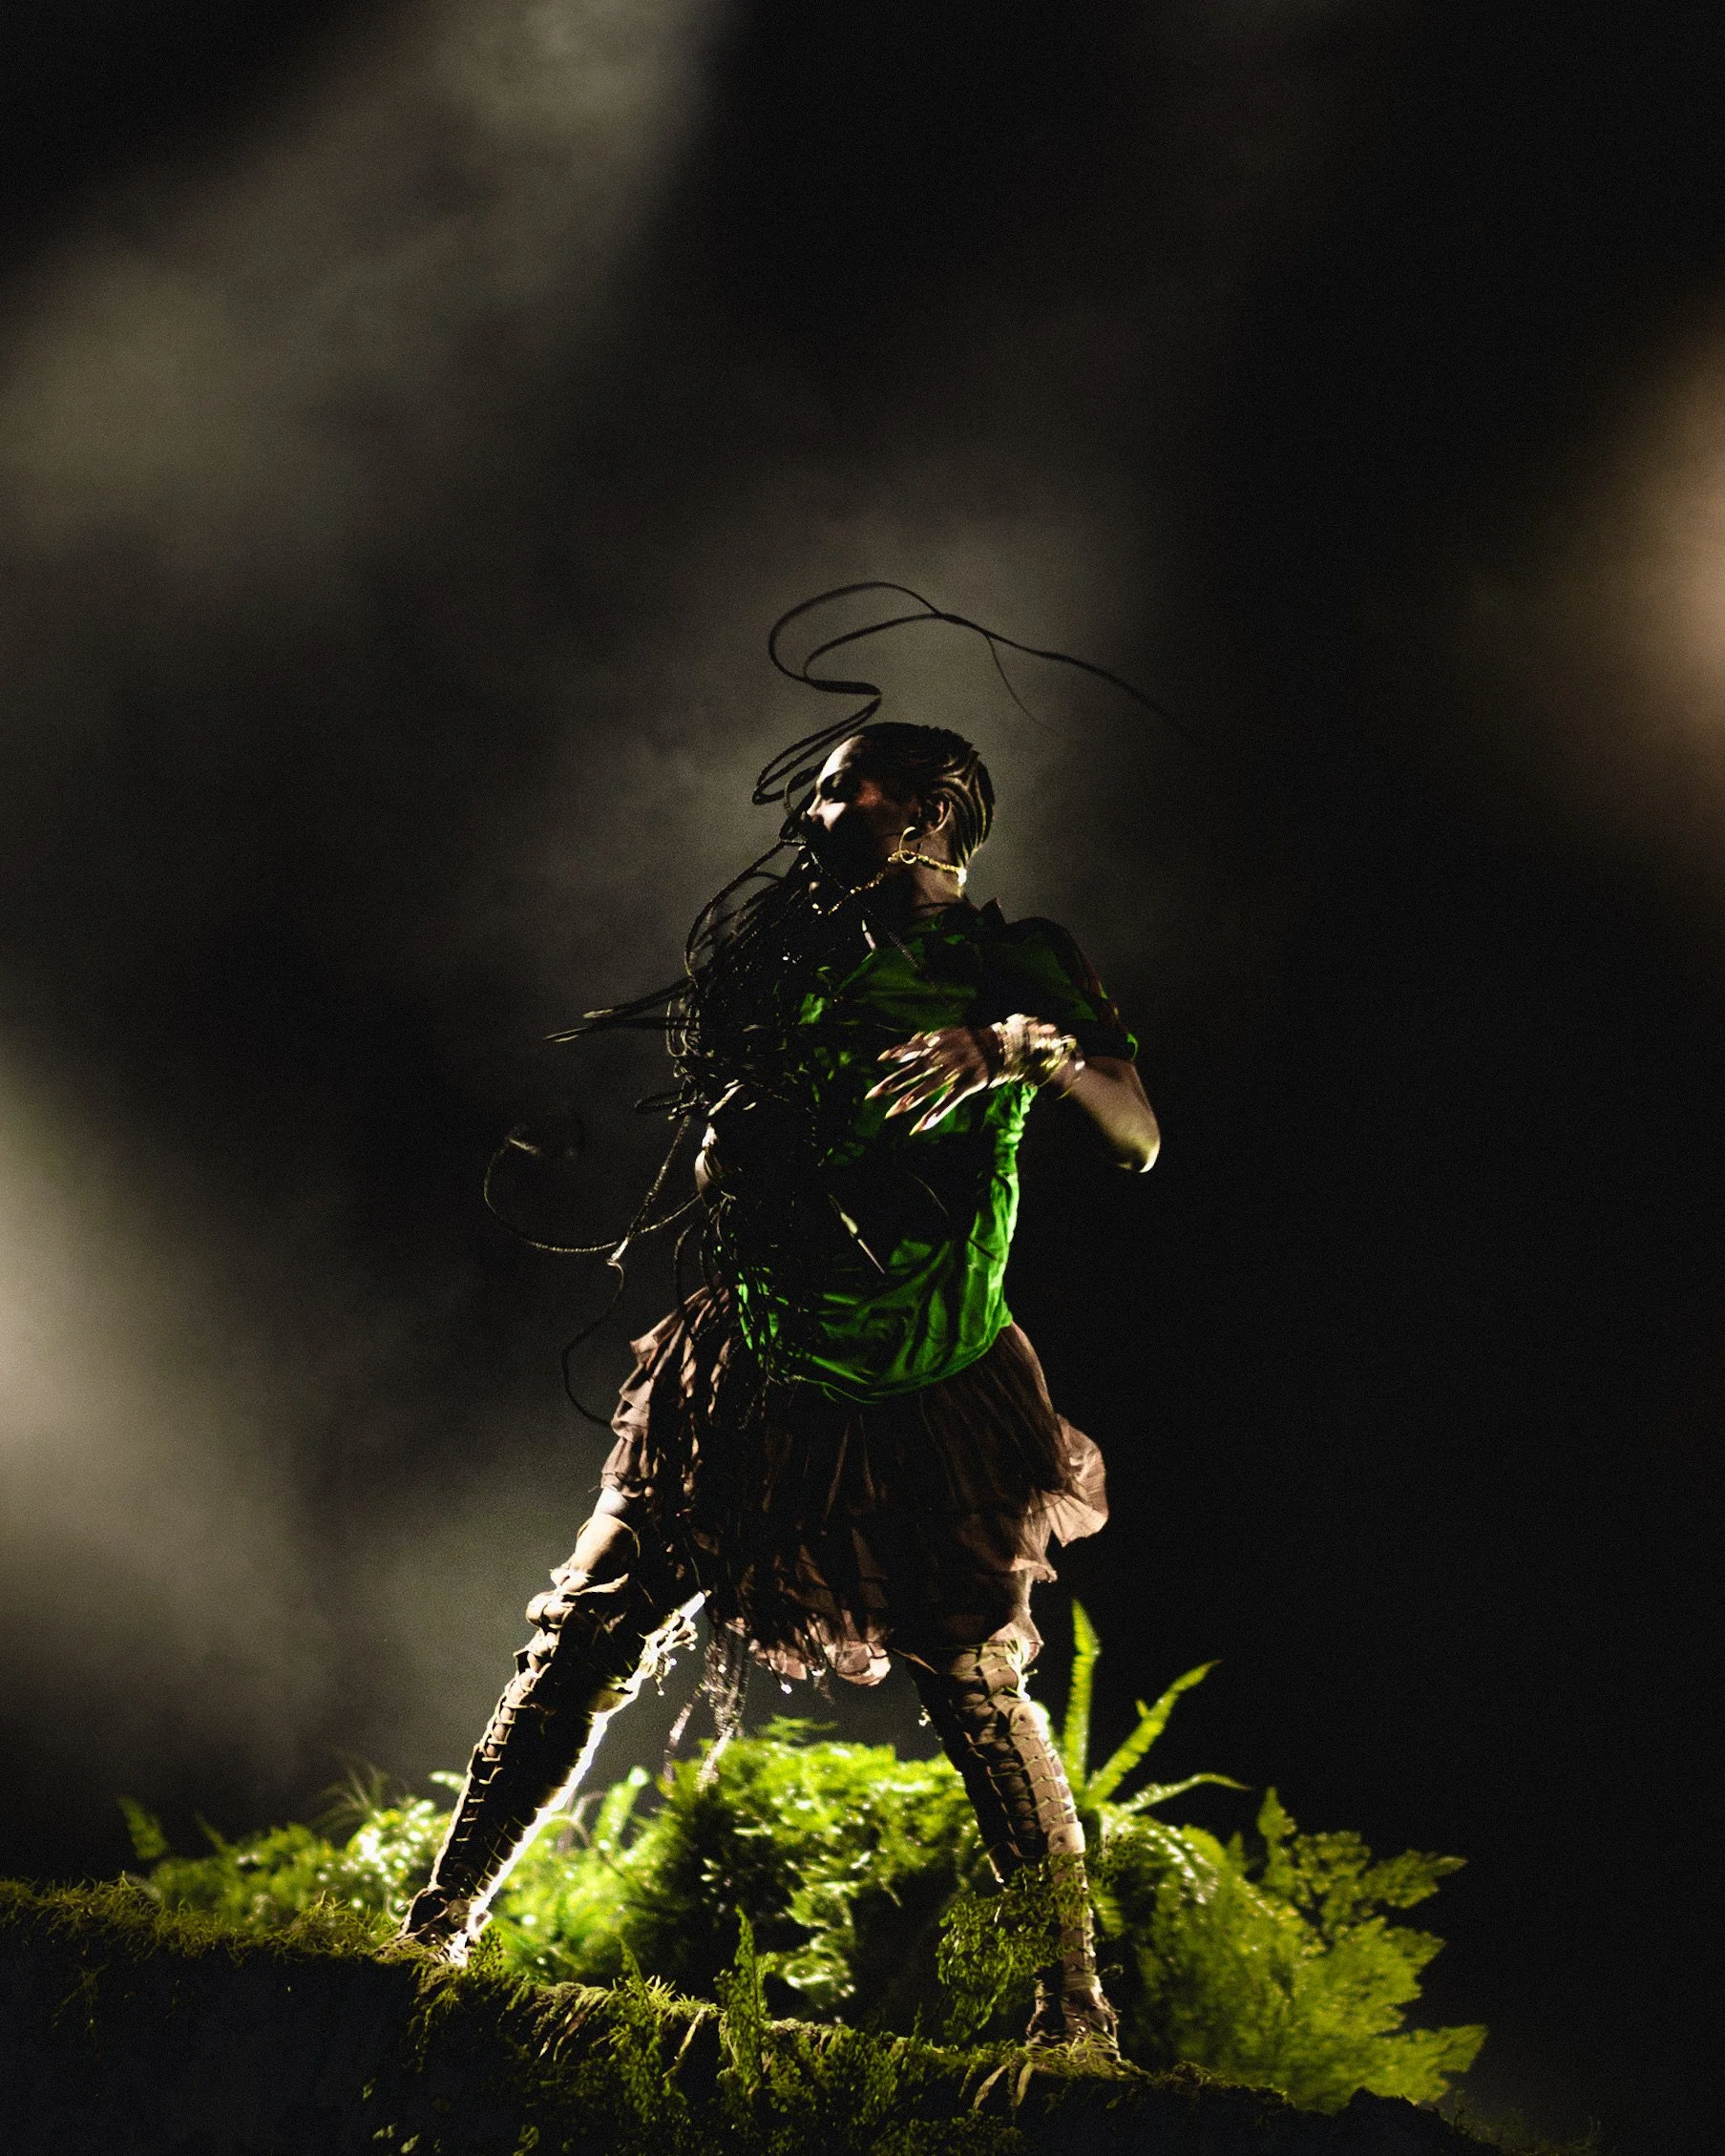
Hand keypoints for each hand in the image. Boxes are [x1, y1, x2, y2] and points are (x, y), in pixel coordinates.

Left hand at [866, 1026, 997, 1133]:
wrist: (1008, 1046)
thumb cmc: (977, 1042)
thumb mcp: (954, 1035)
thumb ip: (933, 1039)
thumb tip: (915, 1039)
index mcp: (941, 1043)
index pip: (915, 1048)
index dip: (898, 1053)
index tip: (880, 1060)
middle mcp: (946, 1055)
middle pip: (916, 1070)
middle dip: (893, 1082)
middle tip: (872, 1094)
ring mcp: (958, 1069)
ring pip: (930, 1086)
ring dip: (911, 1099)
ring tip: (893, 1112)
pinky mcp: (971, 1083)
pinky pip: (950, 1100)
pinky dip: (936, 1112)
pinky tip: (922, 1125)